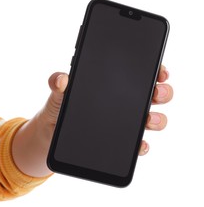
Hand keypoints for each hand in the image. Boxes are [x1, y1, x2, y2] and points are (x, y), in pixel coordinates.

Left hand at [44, 65, 172, 155]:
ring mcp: (124, 123)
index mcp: (112, 85)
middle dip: (162, 93)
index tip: (160, 72)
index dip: (154, 71)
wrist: (53, 133)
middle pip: (153, 95)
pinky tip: (138, 145)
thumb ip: (57, 83)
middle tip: (156, 93)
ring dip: (157, 119)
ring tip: (148, 120)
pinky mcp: (120, 142)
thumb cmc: (59, 108)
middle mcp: (123, 102)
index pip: (139, 74)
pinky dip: (142, 145)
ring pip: (152, 119)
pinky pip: (137, 144)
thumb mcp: (58, 93)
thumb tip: (61, 79)